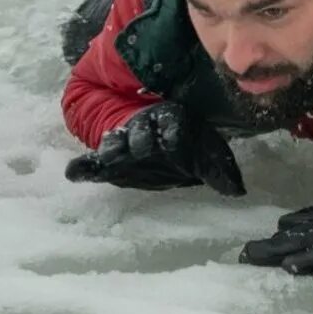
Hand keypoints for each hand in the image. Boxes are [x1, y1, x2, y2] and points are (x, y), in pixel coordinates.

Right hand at [64, 102, 244, 196]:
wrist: (160, 142)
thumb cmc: (189, 147)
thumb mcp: (207, 153)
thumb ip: (220, 171)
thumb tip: (238, 192)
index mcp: (172, 122)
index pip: (172, 129)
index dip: (175, 140)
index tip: (178, 149)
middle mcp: (145, 128)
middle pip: (141, 134)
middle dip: (143, 142)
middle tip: (145, 149)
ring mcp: (125, 142)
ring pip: (116, 142)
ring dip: (114, 149)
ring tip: (111, 156)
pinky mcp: (109, 162)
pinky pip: (93, 163)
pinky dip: (84, 168)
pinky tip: (74, 173)